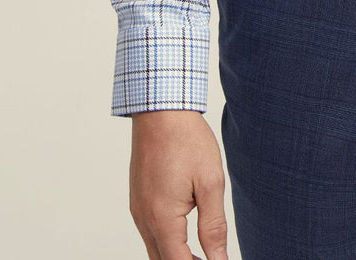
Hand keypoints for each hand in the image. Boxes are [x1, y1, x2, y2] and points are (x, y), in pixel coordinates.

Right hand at [129, 110, 228, 259]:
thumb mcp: (210, 182)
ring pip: (154, 248)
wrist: (161, 109)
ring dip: (175, 254)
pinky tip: (183, 232)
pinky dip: (165, 239)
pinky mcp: (137, 198)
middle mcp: (144, 218)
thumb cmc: (187, 140)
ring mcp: (137, 209)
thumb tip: (219, 258)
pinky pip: (148, 231)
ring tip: (202, 252)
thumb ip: (214, 226)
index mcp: (162, 218)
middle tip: (211, 257)